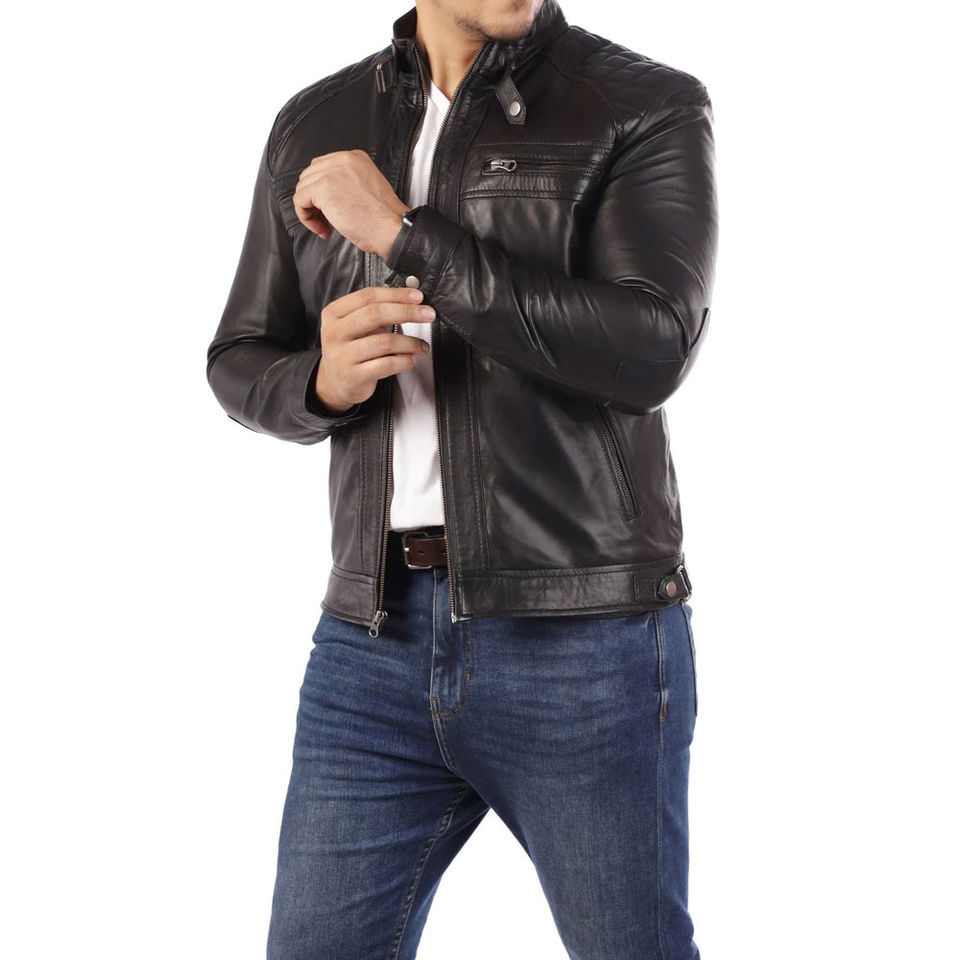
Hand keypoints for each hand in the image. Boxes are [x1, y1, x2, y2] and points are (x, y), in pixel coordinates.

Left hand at [293, 149, 408, 257]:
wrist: (392, 228)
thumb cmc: (383, 218)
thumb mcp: (367, 188)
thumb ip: (347, 183)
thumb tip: (324, 195)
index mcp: (355, 157)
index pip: (322, 167)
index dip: (321, 192)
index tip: (331, 209)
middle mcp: (342, 159)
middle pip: (309, 176)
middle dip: (314, 200)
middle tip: (326, 220)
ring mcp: (331, 172)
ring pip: (302, 188)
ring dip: (310, 211)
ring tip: (326, 227)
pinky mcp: (322, 188)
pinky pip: (299, 201)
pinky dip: (306, 218)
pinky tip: (322, 229)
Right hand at [313, 286, 436, 411]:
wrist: (336, 383)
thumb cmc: (351, 349)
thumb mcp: (355, 326)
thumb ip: (377, 311)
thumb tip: (411, 300)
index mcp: (334, 313)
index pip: (368, 296)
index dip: (396, 294)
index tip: (417, 297)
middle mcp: (335, 332)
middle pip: (376, 314)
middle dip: (408, 312)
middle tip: (428, 314)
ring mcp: (342, 355)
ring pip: (385, 342)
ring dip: (410, 342)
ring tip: (421, 345)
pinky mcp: (353, 376)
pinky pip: (386, 365)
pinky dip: (403, 361)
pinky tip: (410, 359)